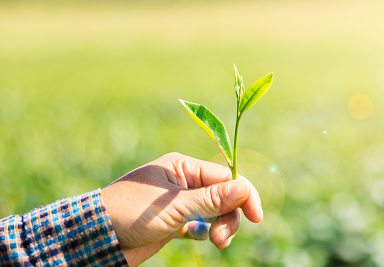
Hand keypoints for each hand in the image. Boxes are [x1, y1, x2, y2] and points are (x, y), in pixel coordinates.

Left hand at [101, 152, 262, 265]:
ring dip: (220, 227)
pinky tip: (202, 238)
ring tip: (215, 243)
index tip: (256, 217)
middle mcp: (182, 183)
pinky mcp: (171, 224)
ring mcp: (177, 204)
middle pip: (223, 196)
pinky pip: (199, 225)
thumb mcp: (174, 206)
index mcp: (182, 167)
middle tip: (222, 239)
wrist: (93, 238)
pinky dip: (205, 232)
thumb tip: (245, 189)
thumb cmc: (129, 213)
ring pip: (213, 212)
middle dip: (229, 217)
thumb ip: (211, 199)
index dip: (244, 195)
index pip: (225, 178)